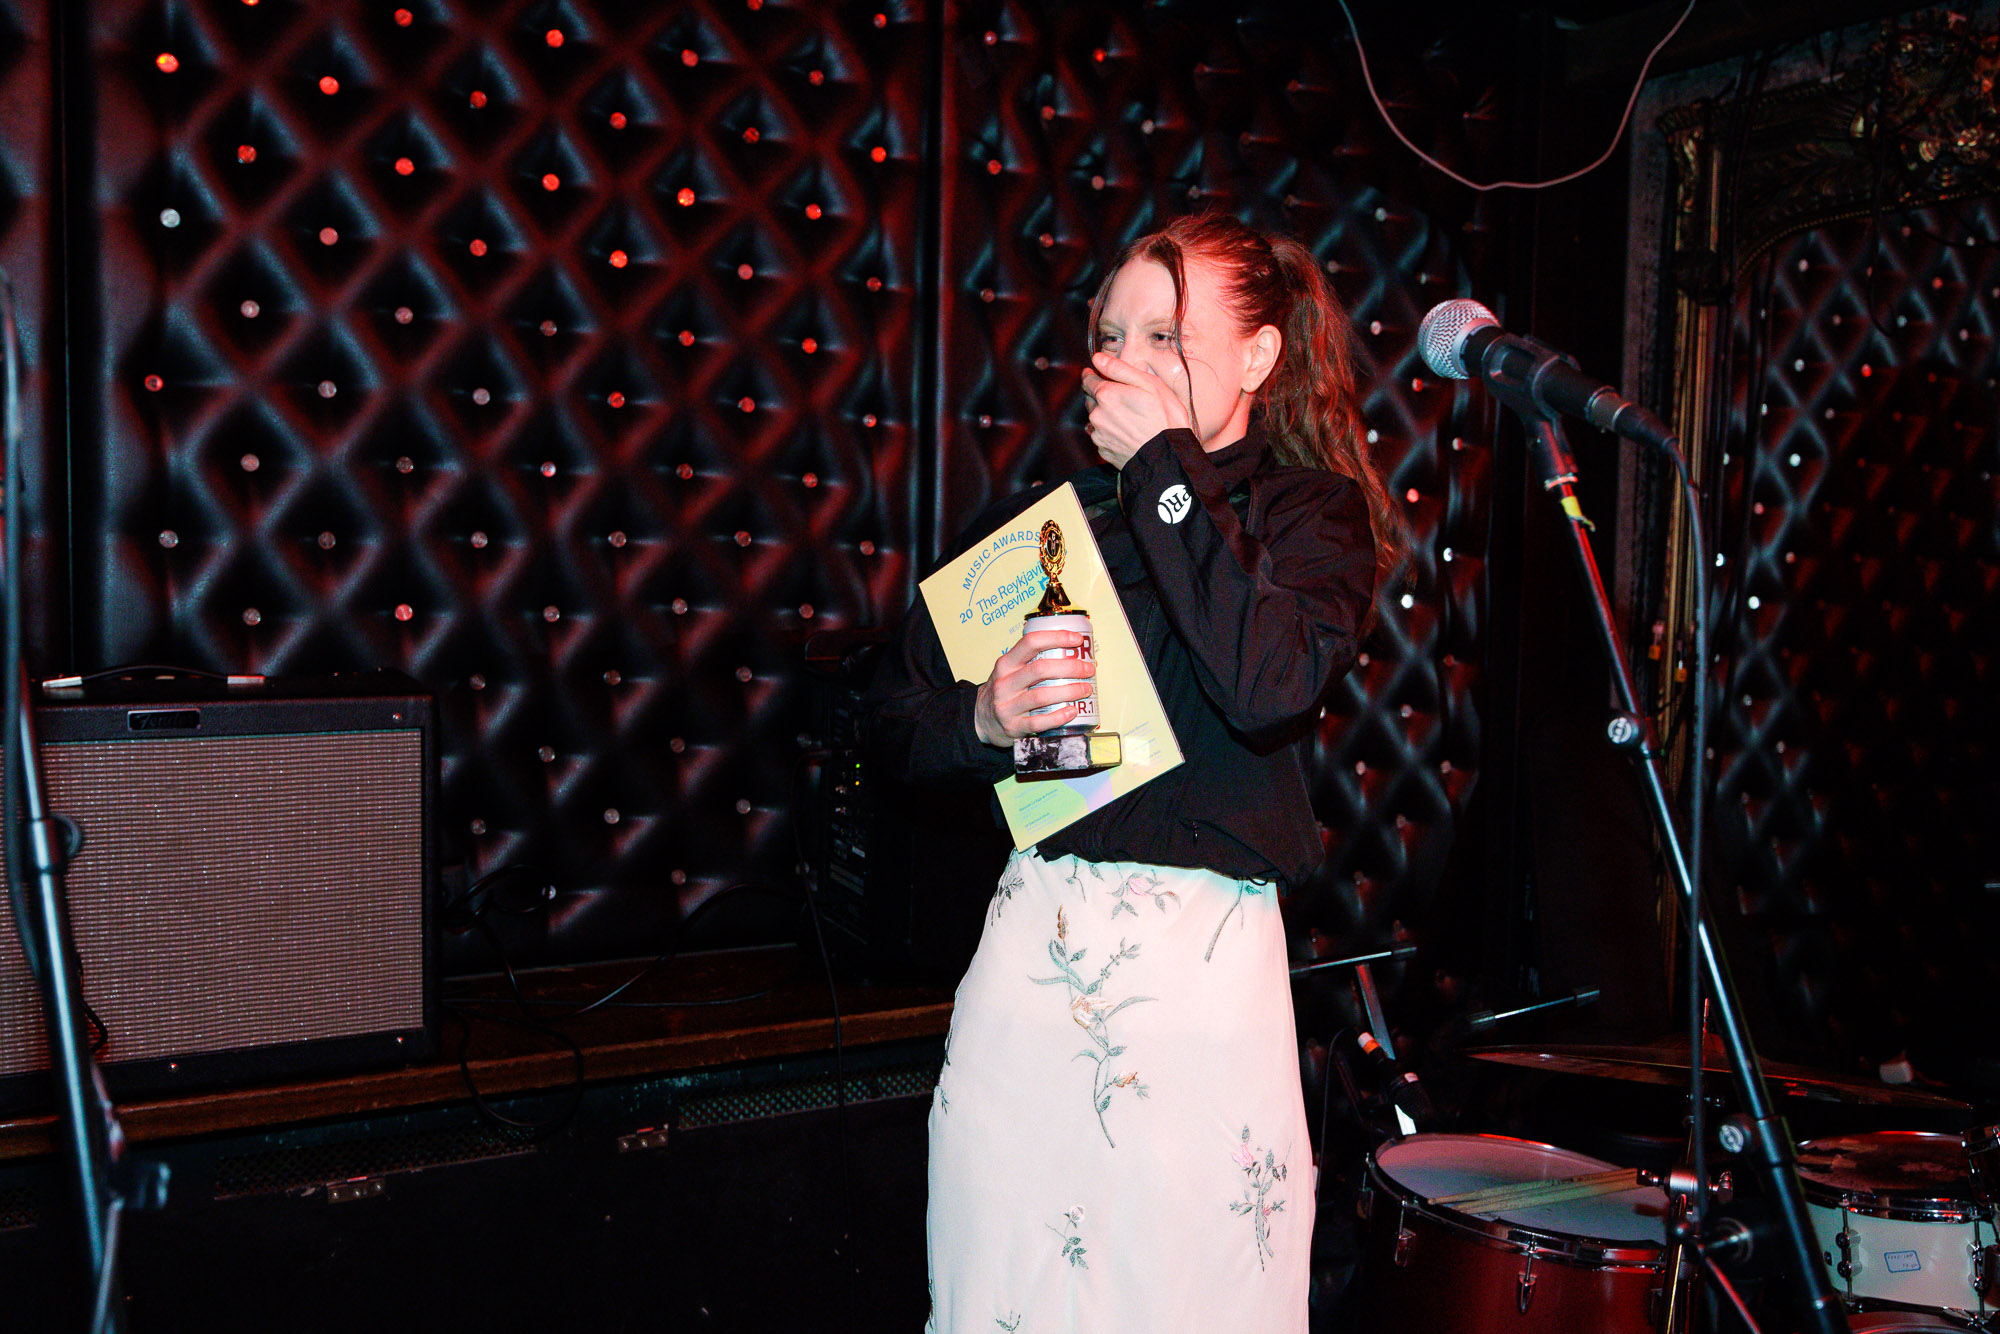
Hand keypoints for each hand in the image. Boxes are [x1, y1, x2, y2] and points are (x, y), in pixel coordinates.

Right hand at [973, 630, 1094, 744]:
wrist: (982, 720)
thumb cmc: (1004, 692)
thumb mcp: (1010, 671)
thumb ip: (1032, 661)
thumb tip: (1073, 653)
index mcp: (1006, 664)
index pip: (1031, 643)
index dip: (1056, 638)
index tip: (1077, 640)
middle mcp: (1004, 683)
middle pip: (1040, 669)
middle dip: (1070, 667)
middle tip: (1088, 669)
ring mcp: (1007, 706)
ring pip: (1041, 696)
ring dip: (1069, 691)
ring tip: (1086, 689)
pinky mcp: (1013, 726)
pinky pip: (1038, 722)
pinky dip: (1058, 716)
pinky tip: (1072, 711)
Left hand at [1081, 351, 1189, 468]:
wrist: (1167, 455)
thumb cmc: (1163, 418)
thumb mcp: (1149, 384)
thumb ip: (1120, 369)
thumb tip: (1098, 359)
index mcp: (1106, 395)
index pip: (1088, 380)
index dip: (1091, 375)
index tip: (1093, 373)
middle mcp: (1097, 414)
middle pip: (1090, 399)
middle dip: (1099, 395)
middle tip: (1118, 395)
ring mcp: (1099, 434)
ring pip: (1095, 418)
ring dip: (1103, 414)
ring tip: (1125, 416)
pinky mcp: (1103, 450)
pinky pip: (1100, 435)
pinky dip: (1108, 431)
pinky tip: (1125, 431)